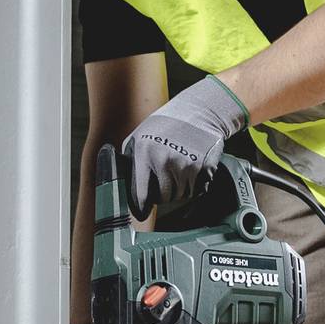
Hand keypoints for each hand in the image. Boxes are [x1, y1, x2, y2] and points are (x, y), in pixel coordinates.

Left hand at [122, 76, 246, 217]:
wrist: (199, 111)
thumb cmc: (166, 124)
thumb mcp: (140, 136)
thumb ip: (130, 160)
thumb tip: (120, 185)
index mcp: (144, 153)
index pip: (141, 194)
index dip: (141, 205)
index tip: (142, 211)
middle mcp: (164, 161)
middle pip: (163, 198)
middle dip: (163, 193)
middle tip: (166, 179)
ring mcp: (185, 165)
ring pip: (180, 195)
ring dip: (180, 188)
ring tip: (179, 169)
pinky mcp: (203, 168)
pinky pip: (197, 190)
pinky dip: (195, 184)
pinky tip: (192, 168)